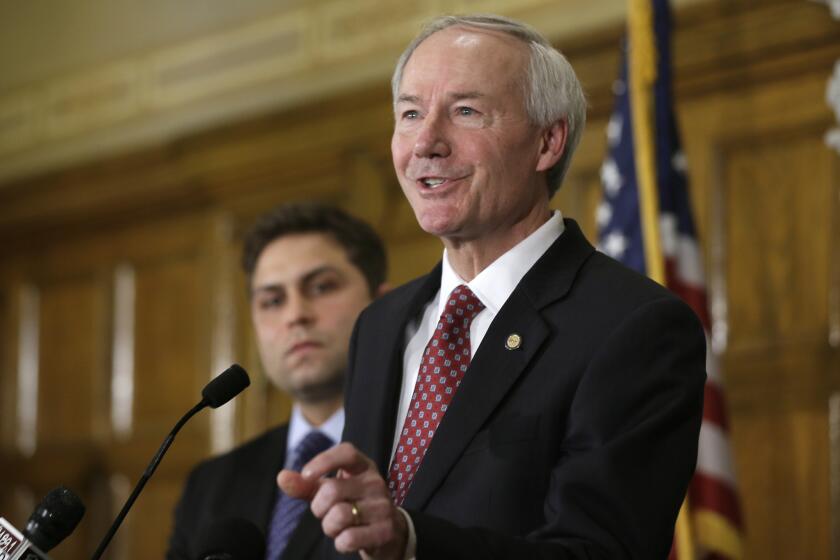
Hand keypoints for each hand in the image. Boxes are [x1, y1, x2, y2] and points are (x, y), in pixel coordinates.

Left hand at [278, 443, 407, 558]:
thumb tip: (282, 477)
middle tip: (326, 513)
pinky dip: (340, 543)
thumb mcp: (331, 491)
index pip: (346, 453)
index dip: (324, 461)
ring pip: (339, 515)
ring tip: (339, 526)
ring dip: (329, 527)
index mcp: (363, 466)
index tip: (306, 475)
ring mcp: (383, 505)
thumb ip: (306, 485)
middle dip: (319, 508)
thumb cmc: (353, 505)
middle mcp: (375, 482)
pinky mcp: (385, 530)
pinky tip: (348, 539)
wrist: (389, 531)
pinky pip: (349, 538)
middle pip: (332, 490)